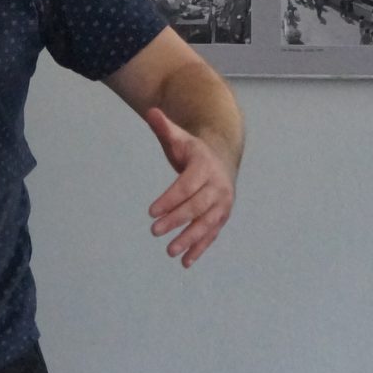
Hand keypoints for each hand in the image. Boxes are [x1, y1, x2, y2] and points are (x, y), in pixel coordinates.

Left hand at [144, 105, 233, 266]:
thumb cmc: (193, 150)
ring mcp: (222, 203)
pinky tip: (185, 262)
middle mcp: (218, 186)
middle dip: (176, 220)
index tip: (151, 212)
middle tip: (154, 232)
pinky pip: (212, 234)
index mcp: (205, 166)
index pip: (186, 185)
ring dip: (189, 239)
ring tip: (170, 251)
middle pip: (197, 206)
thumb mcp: (179, 137)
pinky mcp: (221, 216)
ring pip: (206, 224)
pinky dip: (200, 248)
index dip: (170, 199)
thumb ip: (164, 127)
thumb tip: (150, 111)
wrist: (221, 158)